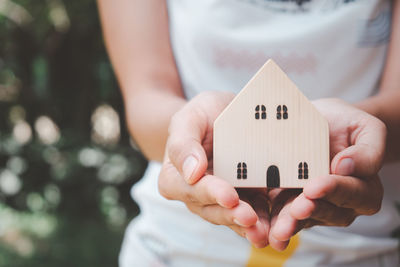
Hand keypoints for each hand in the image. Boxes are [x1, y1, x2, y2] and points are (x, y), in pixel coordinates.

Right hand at [158, 91, 269, 247]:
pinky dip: (263, 222)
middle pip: (211, 209)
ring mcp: (219, 201)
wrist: (223, 115)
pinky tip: (275, 228)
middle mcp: (195, 195)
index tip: (229, 195)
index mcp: (175, 177)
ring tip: (264, 232)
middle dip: (232, 215)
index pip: (190, 189)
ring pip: (231, 218)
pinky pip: (251, 215)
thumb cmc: (202, 114)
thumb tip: (192, 173)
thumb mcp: (190, 118)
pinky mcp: (243, 200)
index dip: (210, 193)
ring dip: (247, 227)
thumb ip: (184, 144)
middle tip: (250, 217)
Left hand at [268, 98, 385, 249]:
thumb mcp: (366, 127)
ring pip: (304, 220)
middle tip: (297, 209)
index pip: (354, 193)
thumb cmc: (345, 124)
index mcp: (364, 188)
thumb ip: (368, 150)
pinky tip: (264, 227)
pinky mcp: (289, 205)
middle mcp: (341, 203)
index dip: (334, 190)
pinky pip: (282, 216)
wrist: (320, 122)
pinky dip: (274, 221)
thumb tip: (347, 167)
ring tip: (280, 228)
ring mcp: (314, 207)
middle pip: (329, 213)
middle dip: (311, 211)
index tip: (315, 186)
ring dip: (291, 223)